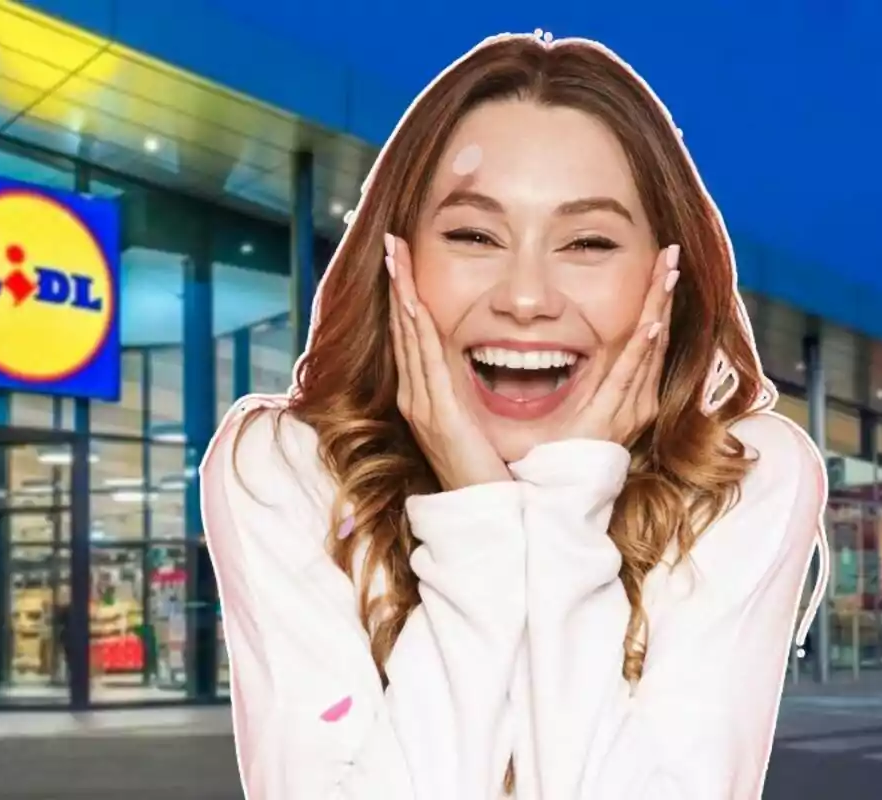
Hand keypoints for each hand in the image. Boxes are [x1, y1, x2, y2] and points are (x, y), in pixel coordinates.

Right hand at [385, 233, 511, 490]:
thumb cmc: (487, 472)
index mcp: (427, 397)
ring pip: (409, 338)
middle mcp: (417, 397)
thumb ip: (471, 395)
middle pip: (404, 330)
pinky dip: (416, 328)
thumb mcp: (476, 423)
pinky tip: (413, 302)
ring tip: (397, 258)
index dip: (406, 298)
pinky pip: (425, 362)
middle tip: (393, 245)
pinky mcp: (436, 414)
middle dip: (399, 285)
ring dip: (403, 295)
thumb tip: (477, 369)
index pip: (414, 337)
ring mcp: (423, 405)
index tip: (404, 263)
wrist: (484, 515)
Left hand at [558, 244, 678, 446]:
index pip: (647, 337)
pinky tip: (651, 324)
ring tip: (667, 273)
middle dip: (661, 294)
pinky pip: (628, 377)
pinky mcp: (611, 419)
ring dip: (657, 308)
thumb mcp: (568, 407)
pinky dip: (642, 350)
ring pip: (647, 348)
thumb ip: (571, 378)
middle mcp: (634, 400)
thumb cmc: (554, 454)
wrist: (554, 498)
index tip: (660, 266)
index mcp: (626, 394)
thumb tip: (553, 344)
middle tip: (670, 254)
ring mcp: (626, 410)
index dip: (655, 301)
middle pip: (655, 334)